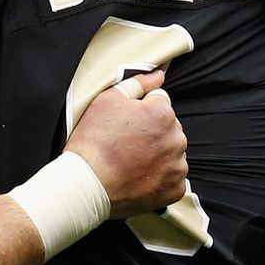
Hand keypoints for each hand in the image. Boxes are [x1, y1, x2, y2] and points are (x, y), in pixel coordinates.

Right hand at [65, 70, 187, 218]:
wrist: (87, 183)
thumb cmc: (94, 141)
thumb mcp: (106, 100)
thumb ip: (137, 84)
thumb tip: (158, 75)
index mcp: (163, 113)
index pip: (159, 103)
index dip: (140, 111)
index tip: (124, 124)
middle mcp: (177, 139)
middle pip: (168, 128)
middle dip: (152, 132)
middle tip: (125, 143)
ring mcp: (177, 166)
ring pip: (171, 152)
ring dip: (157, 154)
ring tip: (130, 161)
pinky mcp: (174, 188)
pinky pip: (172, 177)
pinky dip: (159, 177)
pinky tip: (138, 176)